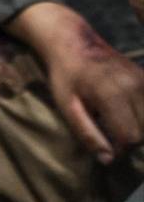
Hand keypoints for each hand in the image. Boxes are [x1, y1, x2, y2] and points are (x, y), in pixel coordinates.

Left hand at [9, 2, 143, 163]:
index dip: (120, 149)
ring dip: (140, 128)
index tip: (107, 147)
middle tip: (112, 135)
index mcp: (112, 93)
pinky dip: (143, 116)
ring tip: (119, 124)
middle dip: (132, 140)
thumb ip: (87, 133)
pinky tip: (127, 114)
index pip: (131, 137)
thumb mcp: (67, 105)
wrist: (73, 42)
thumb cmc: (66, 75)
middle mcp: (135, 86)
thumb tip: (108, 160)